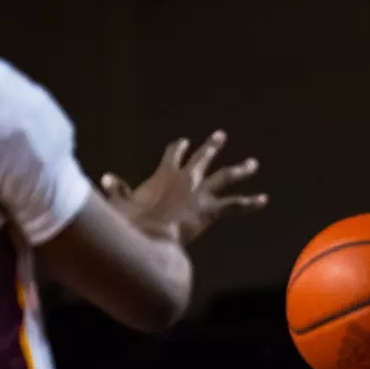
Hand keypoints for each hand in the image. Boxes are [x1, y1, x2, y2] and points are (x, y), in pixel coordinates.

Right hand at [99, 131, 265, 245]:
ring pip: (225, 176)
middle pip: (202, 157)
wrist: (149, 232)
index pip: (172, 155)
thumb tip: (106, 178)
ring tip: (253, 164)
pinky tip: (263, 200)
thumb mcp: (121, 201)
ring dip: (240, 169)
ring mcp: (200, 192)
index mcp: (164, 173)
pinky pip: (235, 204)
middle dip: (212, 146)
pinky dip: (250, 202)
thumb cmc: (132, 220)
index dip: (177, 148)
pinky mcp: (211, 209)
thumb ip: (116, 189)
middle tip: (221, 136)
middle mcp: (185, 177)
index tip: (182, 142)